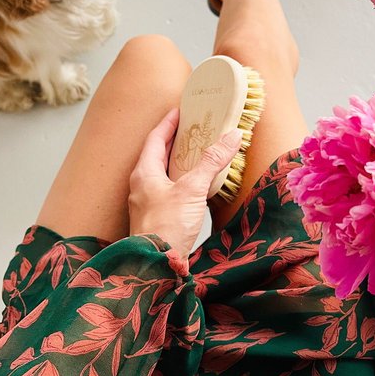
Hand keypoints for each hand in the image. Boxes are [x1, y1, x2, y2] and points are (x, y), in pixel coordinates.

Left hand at [128, 107, 241, 259]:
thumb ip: (212, 162)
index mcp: (144, 172)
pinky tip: (196, 184)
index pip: (155, 137)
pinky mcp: (157, 215)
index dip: (168, 122)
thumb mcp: (192, 188)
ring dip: (178, 160)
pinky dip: (182, 179)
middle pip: (157, 153)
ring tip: (197, 152)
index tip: (180, 110)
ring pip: (163, 172)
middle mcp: (142, 184)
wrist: (156, 266)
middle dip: (174, 139)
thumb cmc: (167, 226)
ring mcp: (148, 201)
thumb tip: (231, 136)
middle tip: (192, 128)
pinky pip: (169, 188)